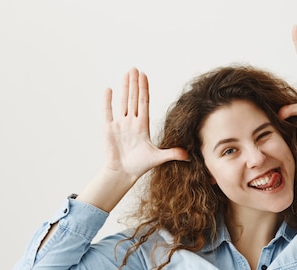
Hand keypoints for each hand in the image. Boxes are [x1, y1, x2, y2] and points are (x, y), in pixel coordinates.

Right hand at [103, 68, 188, 182]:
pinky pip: (108, 112)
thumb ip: (172, 153)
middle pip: (134, 98)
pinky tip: (109, 89)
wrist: (123, 173)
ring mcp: (120, 124)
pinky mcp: (109, 129)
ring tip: (126, 74)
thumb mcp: (158, 158)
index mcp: (143, 126)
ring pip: (123, 102)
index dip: (144, 89)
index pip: (144, 103)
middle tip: (135, 68)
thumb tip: (189, 156)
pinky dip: (107, 101)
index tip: (144, 76)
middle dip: (134, 83)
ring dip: (125, 88)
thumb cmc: (139, 166)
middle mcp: (131, 122)